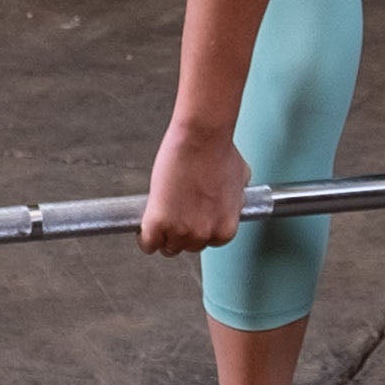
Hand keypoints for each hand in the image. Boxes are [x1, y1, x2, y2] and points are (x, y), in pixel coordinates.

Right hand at [140, 123, 251, 254]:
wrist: (202, 138)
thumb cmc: (219, 151)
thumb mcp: (240, 180)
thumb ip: (236, 199)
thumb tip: (234, 198)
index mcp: (225, 230)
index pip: (206, 243)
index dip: (196, 229)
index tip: (189, 219)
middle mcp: (204, 235)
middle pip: (186, 246)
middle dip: (180, 230)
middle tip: (175, 211)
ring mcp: (181, 231)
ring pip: (166, 246)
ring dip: (162, 233)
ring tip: (161, 213)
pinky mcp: (158, 223)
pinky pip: (147, 243)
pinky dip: (144, 236)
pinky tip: (146, 223)